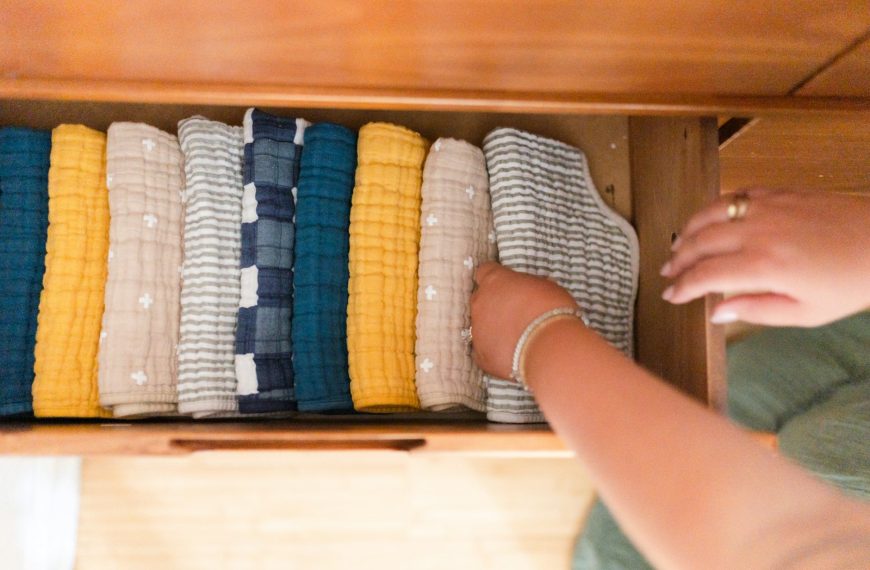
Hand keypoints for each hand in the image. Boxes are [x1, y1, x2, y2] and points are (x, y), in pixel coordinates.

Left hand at [470, 262, 577, 378]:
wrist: (550, 348)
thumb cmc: (552, 311)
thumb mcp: (547, 287)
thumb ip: (530, 286)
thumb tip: (531, 289)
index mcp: (495, 280)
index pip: (485, 271)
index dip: (496, 278)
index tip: (506, 284)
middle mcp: (480, 302)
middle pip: (481, 299)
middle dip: (494, 304)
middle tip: (515, 312)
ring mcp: (477, 329)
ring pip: (480, 325)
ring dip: (494, 327)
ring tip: (516, 336)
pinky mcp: (480, 354)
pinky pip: (483, 350)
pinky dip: (494, 350)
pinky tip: (511, 353)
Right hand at [661, 189, 869, 326]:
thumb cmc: (853, 282)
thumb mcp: (806, 313)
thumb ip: (756, 311)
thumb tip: (718, 312)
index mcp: (764, 266)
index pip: (705, 275)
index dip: (682, 287)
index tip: (671, 296)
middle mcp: (759, 232)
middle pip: (700, 242)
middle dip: (678, 258)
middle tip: (668, 272)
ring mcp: (768, 207)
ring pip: (711, 212)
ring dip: (689, 229)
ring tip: (679, 243)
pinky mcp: (780, 192)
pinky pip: (735, 195)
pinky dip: (716, 207)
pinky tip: (711, 219)